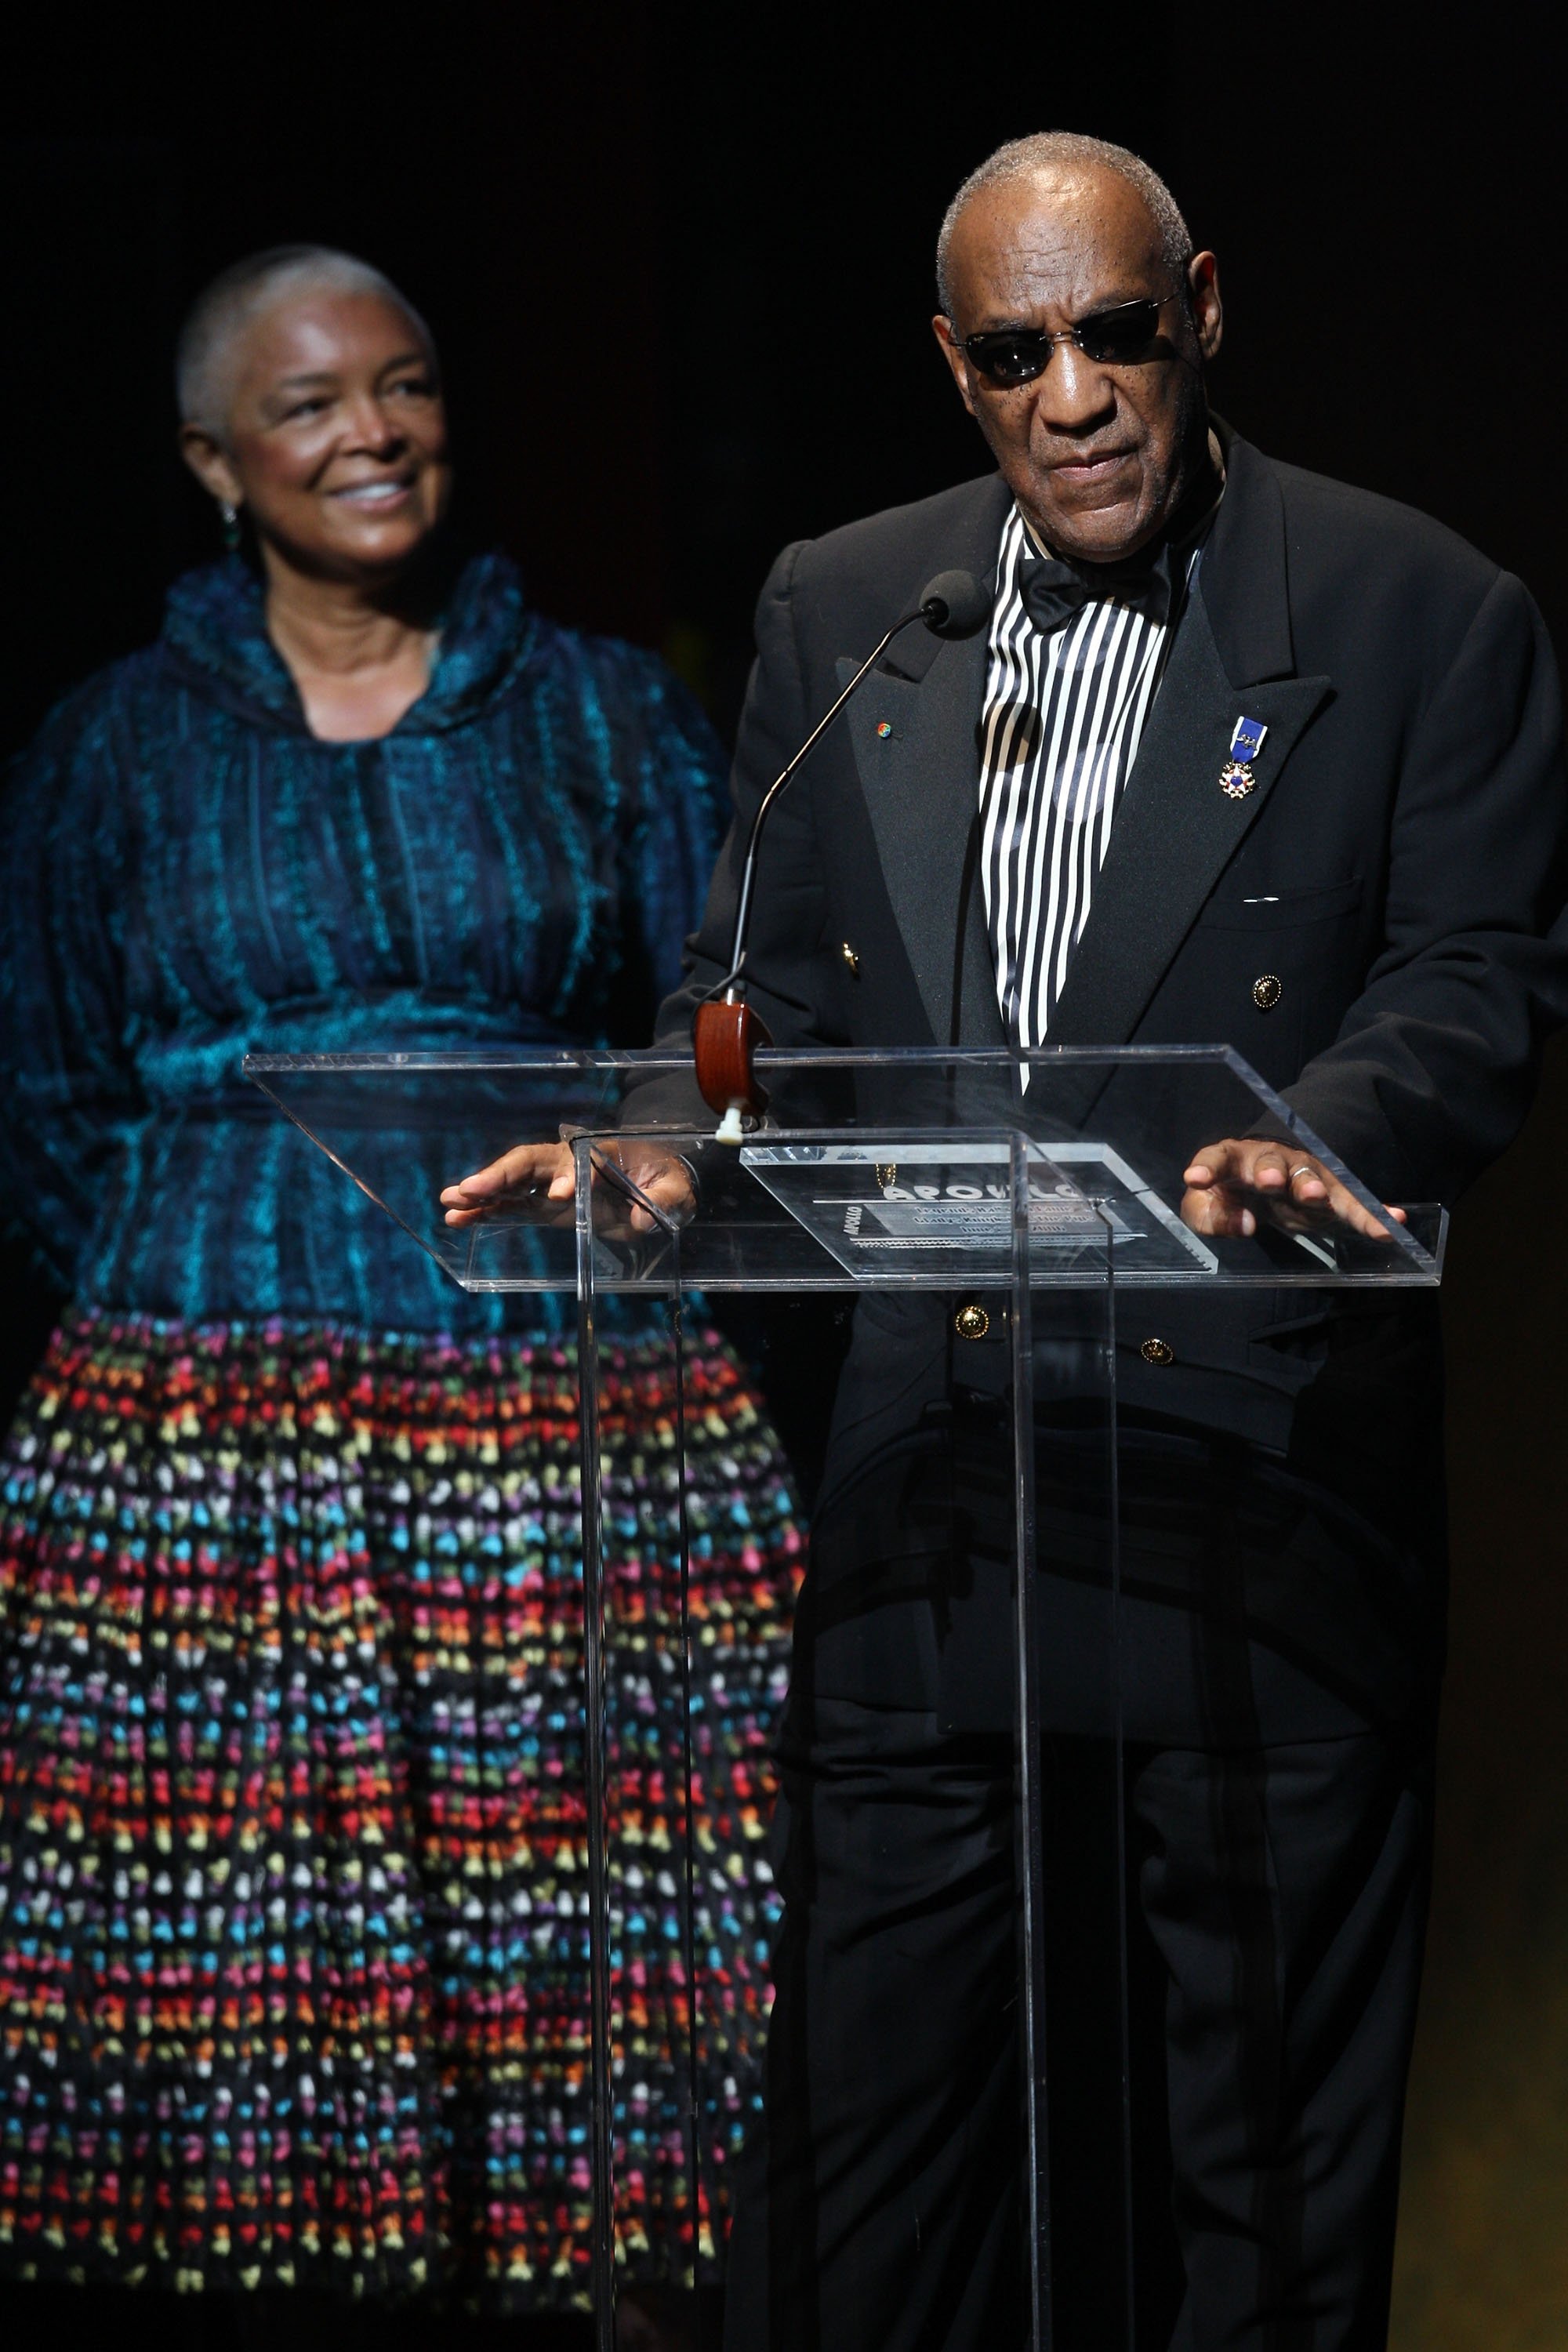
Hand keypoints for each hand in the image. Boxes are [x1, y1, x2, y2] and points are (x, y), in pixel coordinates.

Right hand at [440, 1138, 696, 1234]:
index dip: (569, 1177)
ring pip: (512, 1182)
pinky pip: (511, 1205)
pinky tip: (458, 1219)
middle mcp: (569, 1164)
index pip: (579, 1160)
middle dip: (501, 1174)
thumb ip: (664, 1199)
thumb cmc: (666, 1177)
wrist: (657, 1180)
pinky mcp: (546, 1205)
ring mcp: (553, 1184)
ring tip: (450, 1201)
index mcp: (601, 1154)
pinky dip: (486, 1211)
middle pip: (529, 1163)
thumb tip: (641, 1219)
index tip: (560, 1198)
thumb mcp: (676, 1188)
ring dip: (482, 1191)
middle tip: (472, 1188)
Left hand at [1180, 1137, 1406, 1240]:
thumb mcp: (1210, 1206)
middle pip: (1270, 1163)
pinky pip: (1352, 1203)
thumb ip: (1210, 1217)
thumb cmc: (1234, 1193)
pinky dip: (1372, 1213)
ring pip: (1309, 1176)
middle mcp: (1270, 1160)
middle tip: (1271, 1181)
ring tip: (1315, 1197)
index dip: (1207, 1167)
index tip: (1195, 1179)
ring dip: (1312, 1186)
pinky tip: (1393, 1223)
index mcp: (1234, 1160)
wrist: (1273, 1183)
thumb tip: (1244, 1224)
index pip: (1217, 1157)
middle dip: (1271, 1171)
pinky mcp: (1332, 1193)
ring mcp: (1303, 1174)